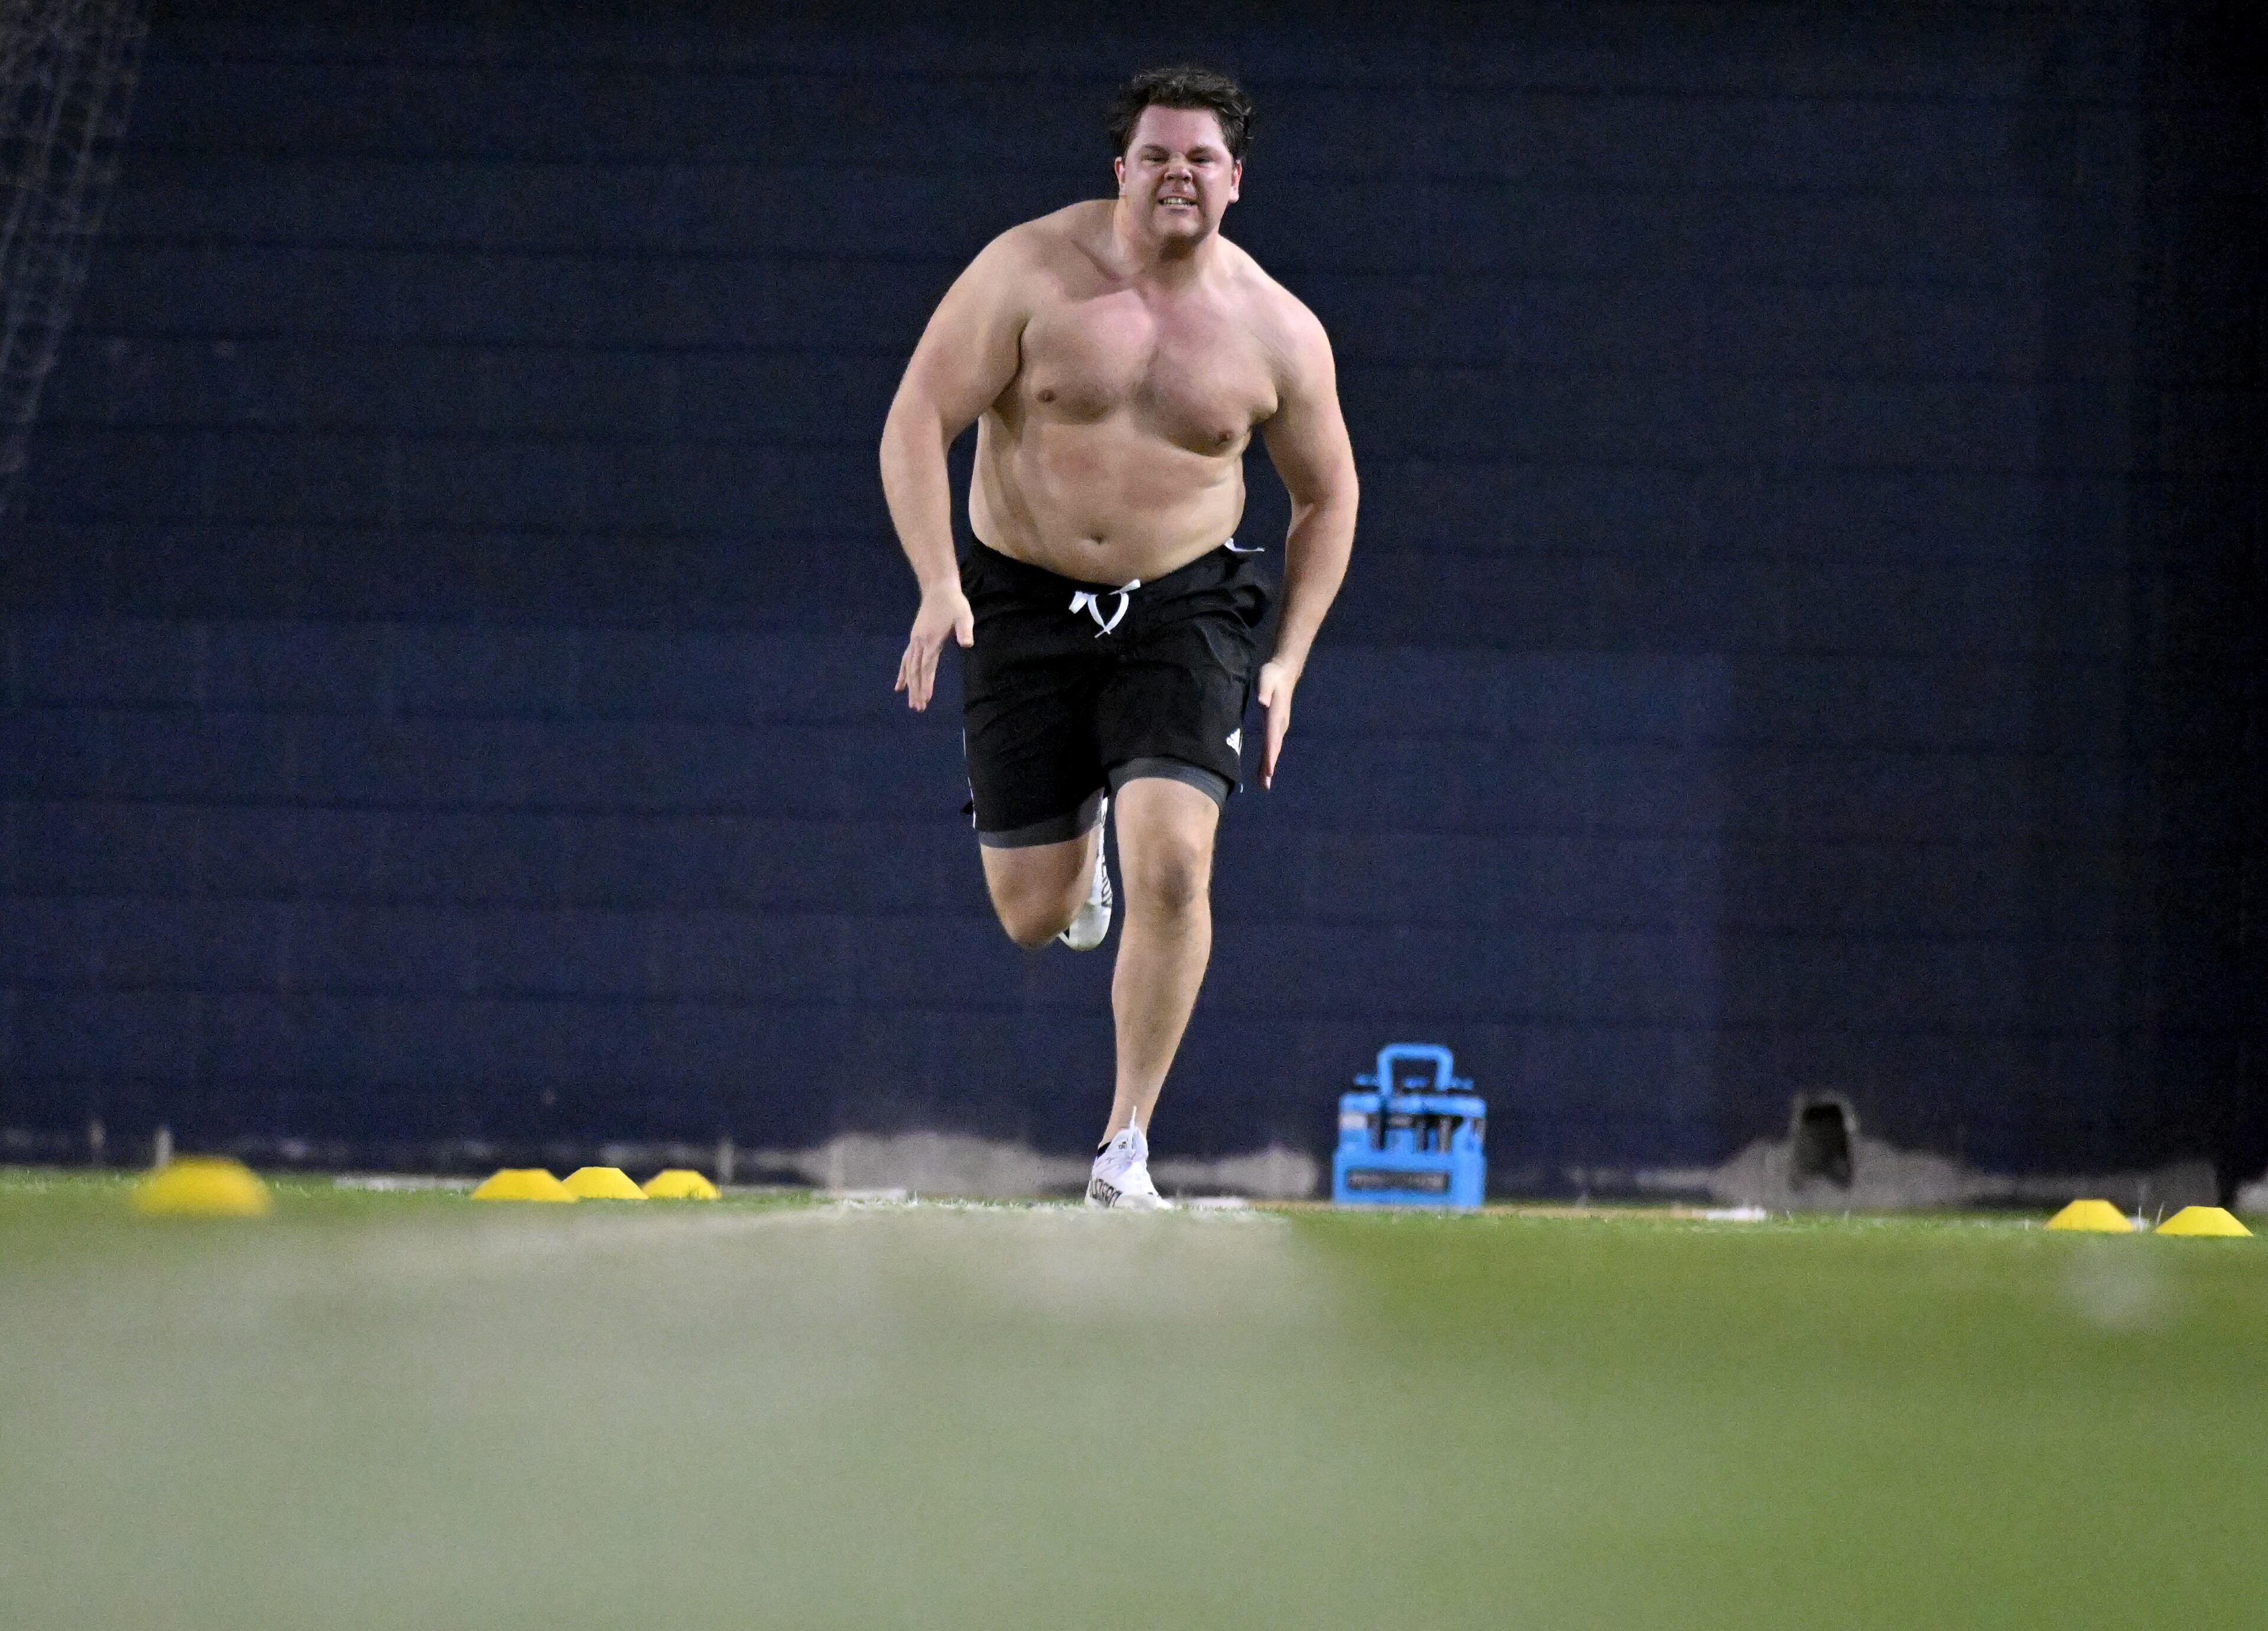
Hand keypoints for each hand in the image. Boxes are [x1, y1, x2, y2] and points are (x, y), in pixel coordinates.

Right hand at [895, 583, 972, 710]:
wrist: (938, 590)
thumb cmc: (954, 604)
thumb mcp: (964, 615)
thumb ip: (965, 630)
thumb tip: (967, 644)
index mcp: (931, 640)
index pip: (927, 666)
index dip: (926, 683)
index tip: (925, 699)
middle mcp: (919, 643)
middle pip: (916, 671)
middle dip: (917, 690)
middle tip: (918, 708)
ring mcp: (915, 641)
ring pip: (909, 668)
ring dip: (910, 686)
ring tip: (911, 704)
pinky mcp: (914, 639)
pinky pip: (906, 660)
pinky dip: (903, 674)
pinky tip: (899, 687)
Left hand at [1255, 658, 1298, 788]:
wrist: (1284, 672)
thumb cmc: (1271, 675)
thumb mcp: (1265, 679)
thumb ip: (1263, 691)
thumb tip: (1263, 702)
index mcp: (1276, 716)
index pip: (1272, 739)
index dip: (1269, 756)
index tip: (1268, 771)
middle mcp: (1280, 725)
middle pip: (1274, 749)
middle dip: (1269, 767)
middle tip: (1264, 785)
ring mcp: (1280, 726)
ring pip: (1273, 750)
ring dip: (1268, 766)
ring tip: (1263, 783)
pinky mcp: (1277, 726)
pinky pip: (1272, 745)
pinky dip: (1268, 758)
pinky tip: (1264, 768)